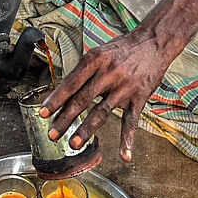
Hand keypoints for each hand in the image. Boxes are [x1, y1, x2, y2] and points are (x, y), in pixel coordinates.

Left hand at [39, 31, 168, 161]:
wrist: (153, 43)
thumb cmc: (122, 48)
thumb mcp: (99, 52)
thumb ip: (84, 71)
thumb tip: (64, 91)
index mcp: (95, 59)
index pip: (71, 83)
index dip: (56, 99)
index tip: (44, 112)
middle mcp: (108, 73)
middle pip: (83, 100)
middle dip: (65, 119)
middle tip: (52, 134)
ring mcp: (124, 87)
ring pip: (102, 112)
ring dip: (86, 130)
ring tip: (73, 143)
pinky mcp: (139, 97)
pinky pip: (131, 121)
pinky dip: (128, 139)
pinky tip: (124, 155)